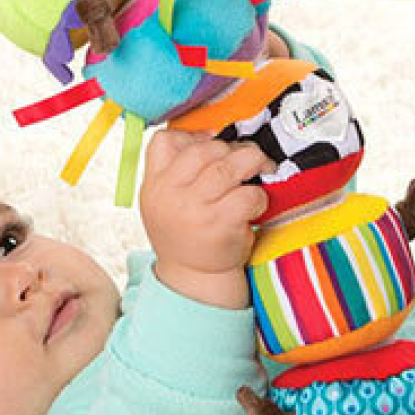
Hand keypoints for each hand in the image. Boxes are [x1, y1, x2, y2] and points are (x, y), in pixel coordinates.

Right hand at [139, 128, 270, 307]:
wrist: (193, 279)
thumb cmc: (186, 234)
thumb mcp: (164, 202)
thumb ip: (177, 170)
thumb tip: (212, 134)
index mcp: (154, 185)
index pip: (164, 141)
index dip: (193, 136)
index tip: (212, 144)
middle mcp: (171, 194)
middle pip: (206, 150)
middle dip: (232, 149)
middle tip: (246, 158)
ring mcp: (195, 209)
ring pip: (229, 166)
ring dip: (252, 163)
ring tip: (259, 169)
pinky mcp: (221, 224)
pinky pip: (248, 194)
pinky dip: (259, 196)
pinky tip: (254, 206)